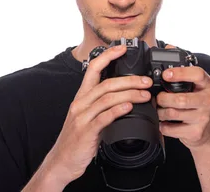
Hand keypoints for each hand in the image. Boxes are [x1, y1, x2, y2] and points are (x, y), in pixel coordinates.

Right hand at [46, 44, 153, 184]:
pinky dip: (118, 110)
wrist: (62, 161)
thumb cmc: (77, 139)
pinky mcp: (86, 131)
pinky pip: (104, 117)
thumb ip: (102, 105)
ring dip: (130, 95)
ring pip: (108, 98)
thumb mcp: (88, 116)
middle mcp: (80, 102)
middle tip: (146, 81)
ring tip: (145, 96)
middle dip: (130, 80)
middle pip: (106, 83)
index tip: (122, 49)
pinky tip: (129, 108)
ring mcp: (82, 117)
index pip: (93, 68)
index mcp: (82, 96)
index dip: (108, 56)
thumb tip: (125, 97)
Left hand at [156, 45, 209, 150]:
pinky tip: (163, 122)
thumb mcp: (196, 85)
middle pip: (180, 98)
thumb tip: (169, 47)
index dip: (180, 73)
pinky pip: (171, 128)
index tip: (166, 74)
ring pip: (173, 113)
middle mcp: (207, 100)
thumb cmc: (199, 104)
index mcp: (207, 84)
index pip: (197, 74)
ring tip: (158, 109)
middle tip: (157, 97)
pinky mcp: (196, 132)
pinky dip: (162, 125)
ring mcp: (203, 117)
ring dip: (160, 112)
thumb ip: (183, 67)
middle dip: (163, 98)